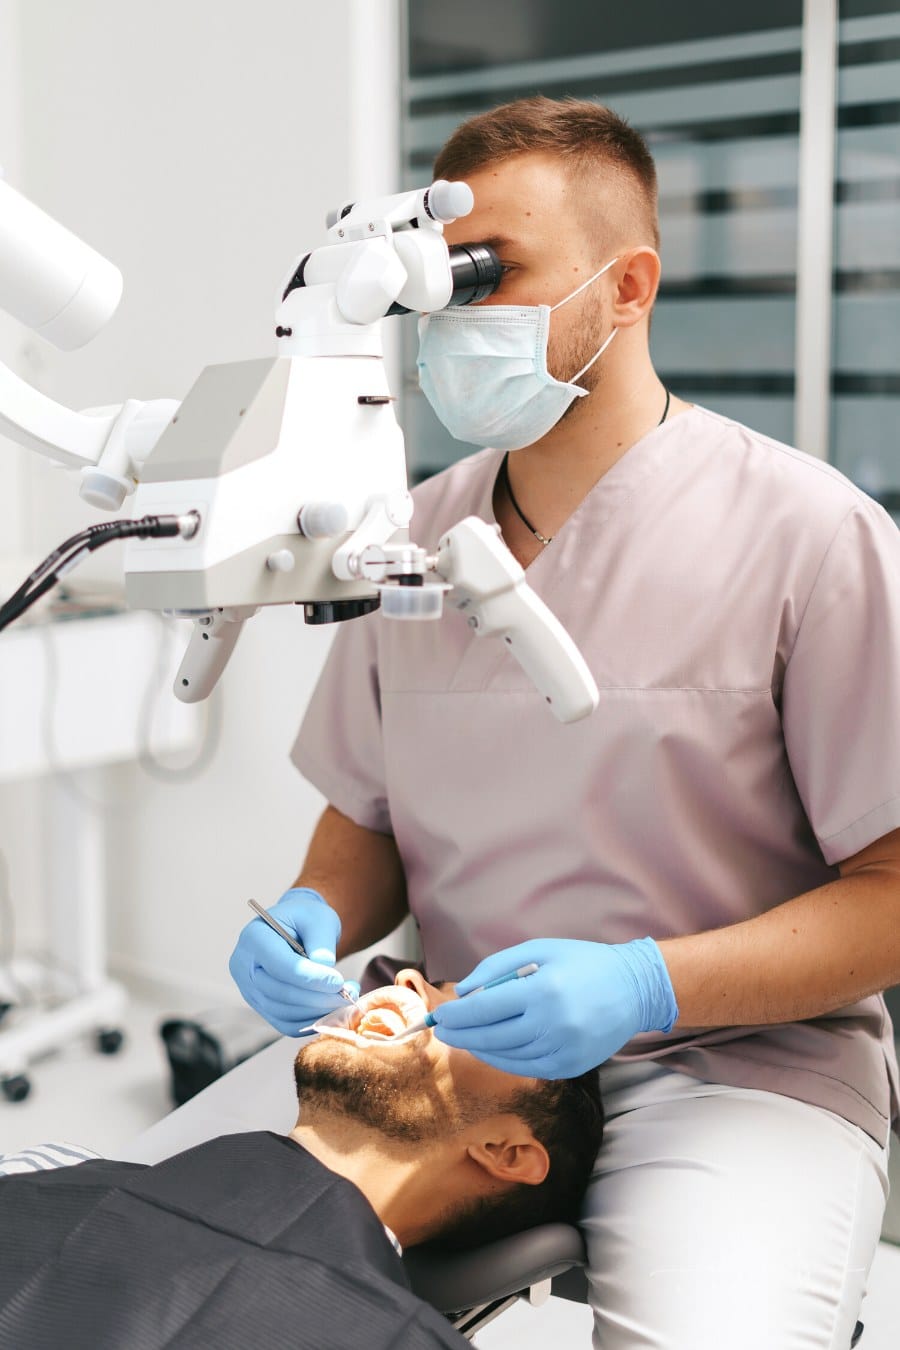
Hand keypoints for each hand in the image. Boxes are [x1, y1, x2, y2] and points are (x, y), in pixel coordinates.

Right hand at [229, 888, 359, 1035]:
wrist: (295, 928)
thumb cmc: (306, 918)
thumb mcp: (318, 918)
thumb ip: (322, 940)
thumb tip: (325, 966)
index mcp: (254, 937)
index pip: (280, 965)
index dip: (310, 978)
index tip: (339, 982)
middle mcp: (244, 966)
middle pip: (280, 992)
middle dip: (317, 997)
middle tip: (348, 995)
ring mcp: (249, 989)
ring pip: (283, 1012)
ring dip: (317, 1012)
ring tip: (345, 1000)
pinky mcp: (260, 1006)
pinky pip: (285, 1023)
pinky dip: (310, 1022)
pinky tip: (332, 1011)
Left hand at [430, 937, 677, 1077]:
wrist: (634, 989)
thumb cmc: (583, 963)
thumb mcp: (539, 950)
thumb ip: (497, 968)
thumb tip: (464, 991)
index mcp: (543, 990)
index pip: (486, 1009)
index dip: (458, 1015)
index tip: (440, 1015)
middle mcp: (552, 1024)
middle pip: (491, 1036)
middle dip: (462, 1034)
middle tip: (442, 1031)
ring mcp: (562, 1050)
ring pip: (505, 1056)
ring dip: (478, 1048)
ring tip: (462, 1039)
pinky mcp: (569, 1067)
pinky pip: (524, 1068)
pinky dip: (502, 1060)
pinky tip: (489, 1049)